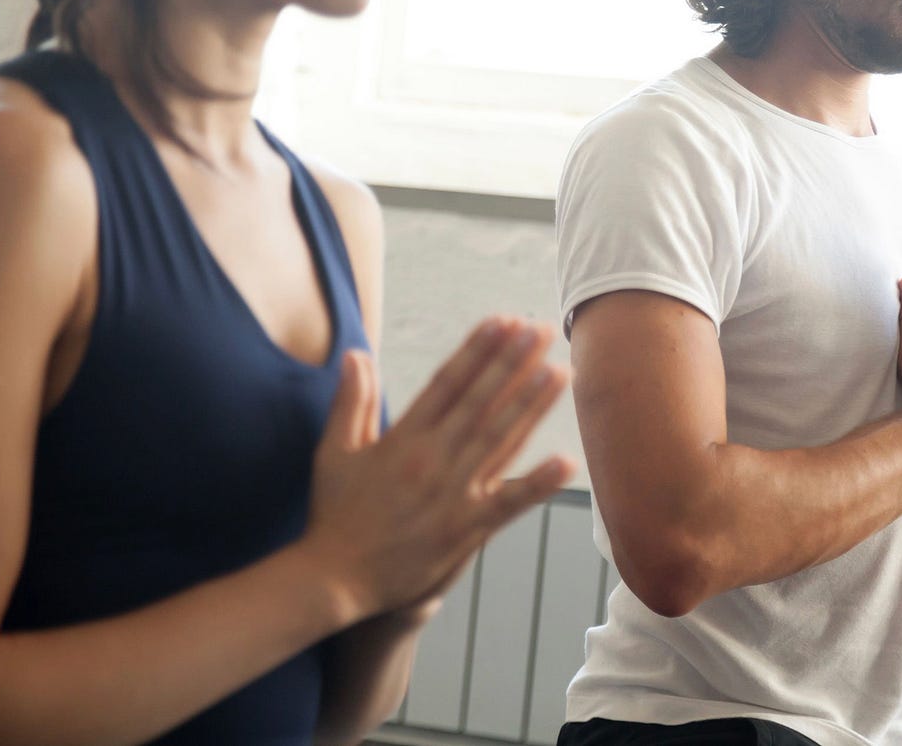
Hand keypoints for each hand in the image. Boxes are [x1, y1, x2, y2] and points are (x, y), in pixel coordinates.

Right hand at [299, 317, 574, 623]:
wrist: (335, 580)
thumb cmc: (335, 514)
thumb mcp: (334, 451)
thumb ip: (351, 400)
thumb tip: (356, 353)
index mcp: (402, 438)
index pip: (447, 383)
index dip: (477, 350)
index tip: (502, 322)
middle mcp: (430, 460)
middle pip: (480, 402)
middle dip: (513, 363)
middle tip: (541, 331)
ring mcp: (450, 495)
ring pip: (499, 440)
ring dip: (531, 405)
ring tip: (560, 372)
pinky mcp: (464, 530)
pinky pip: (508, 503)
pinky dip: (538, 484)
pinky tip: (567, 461)